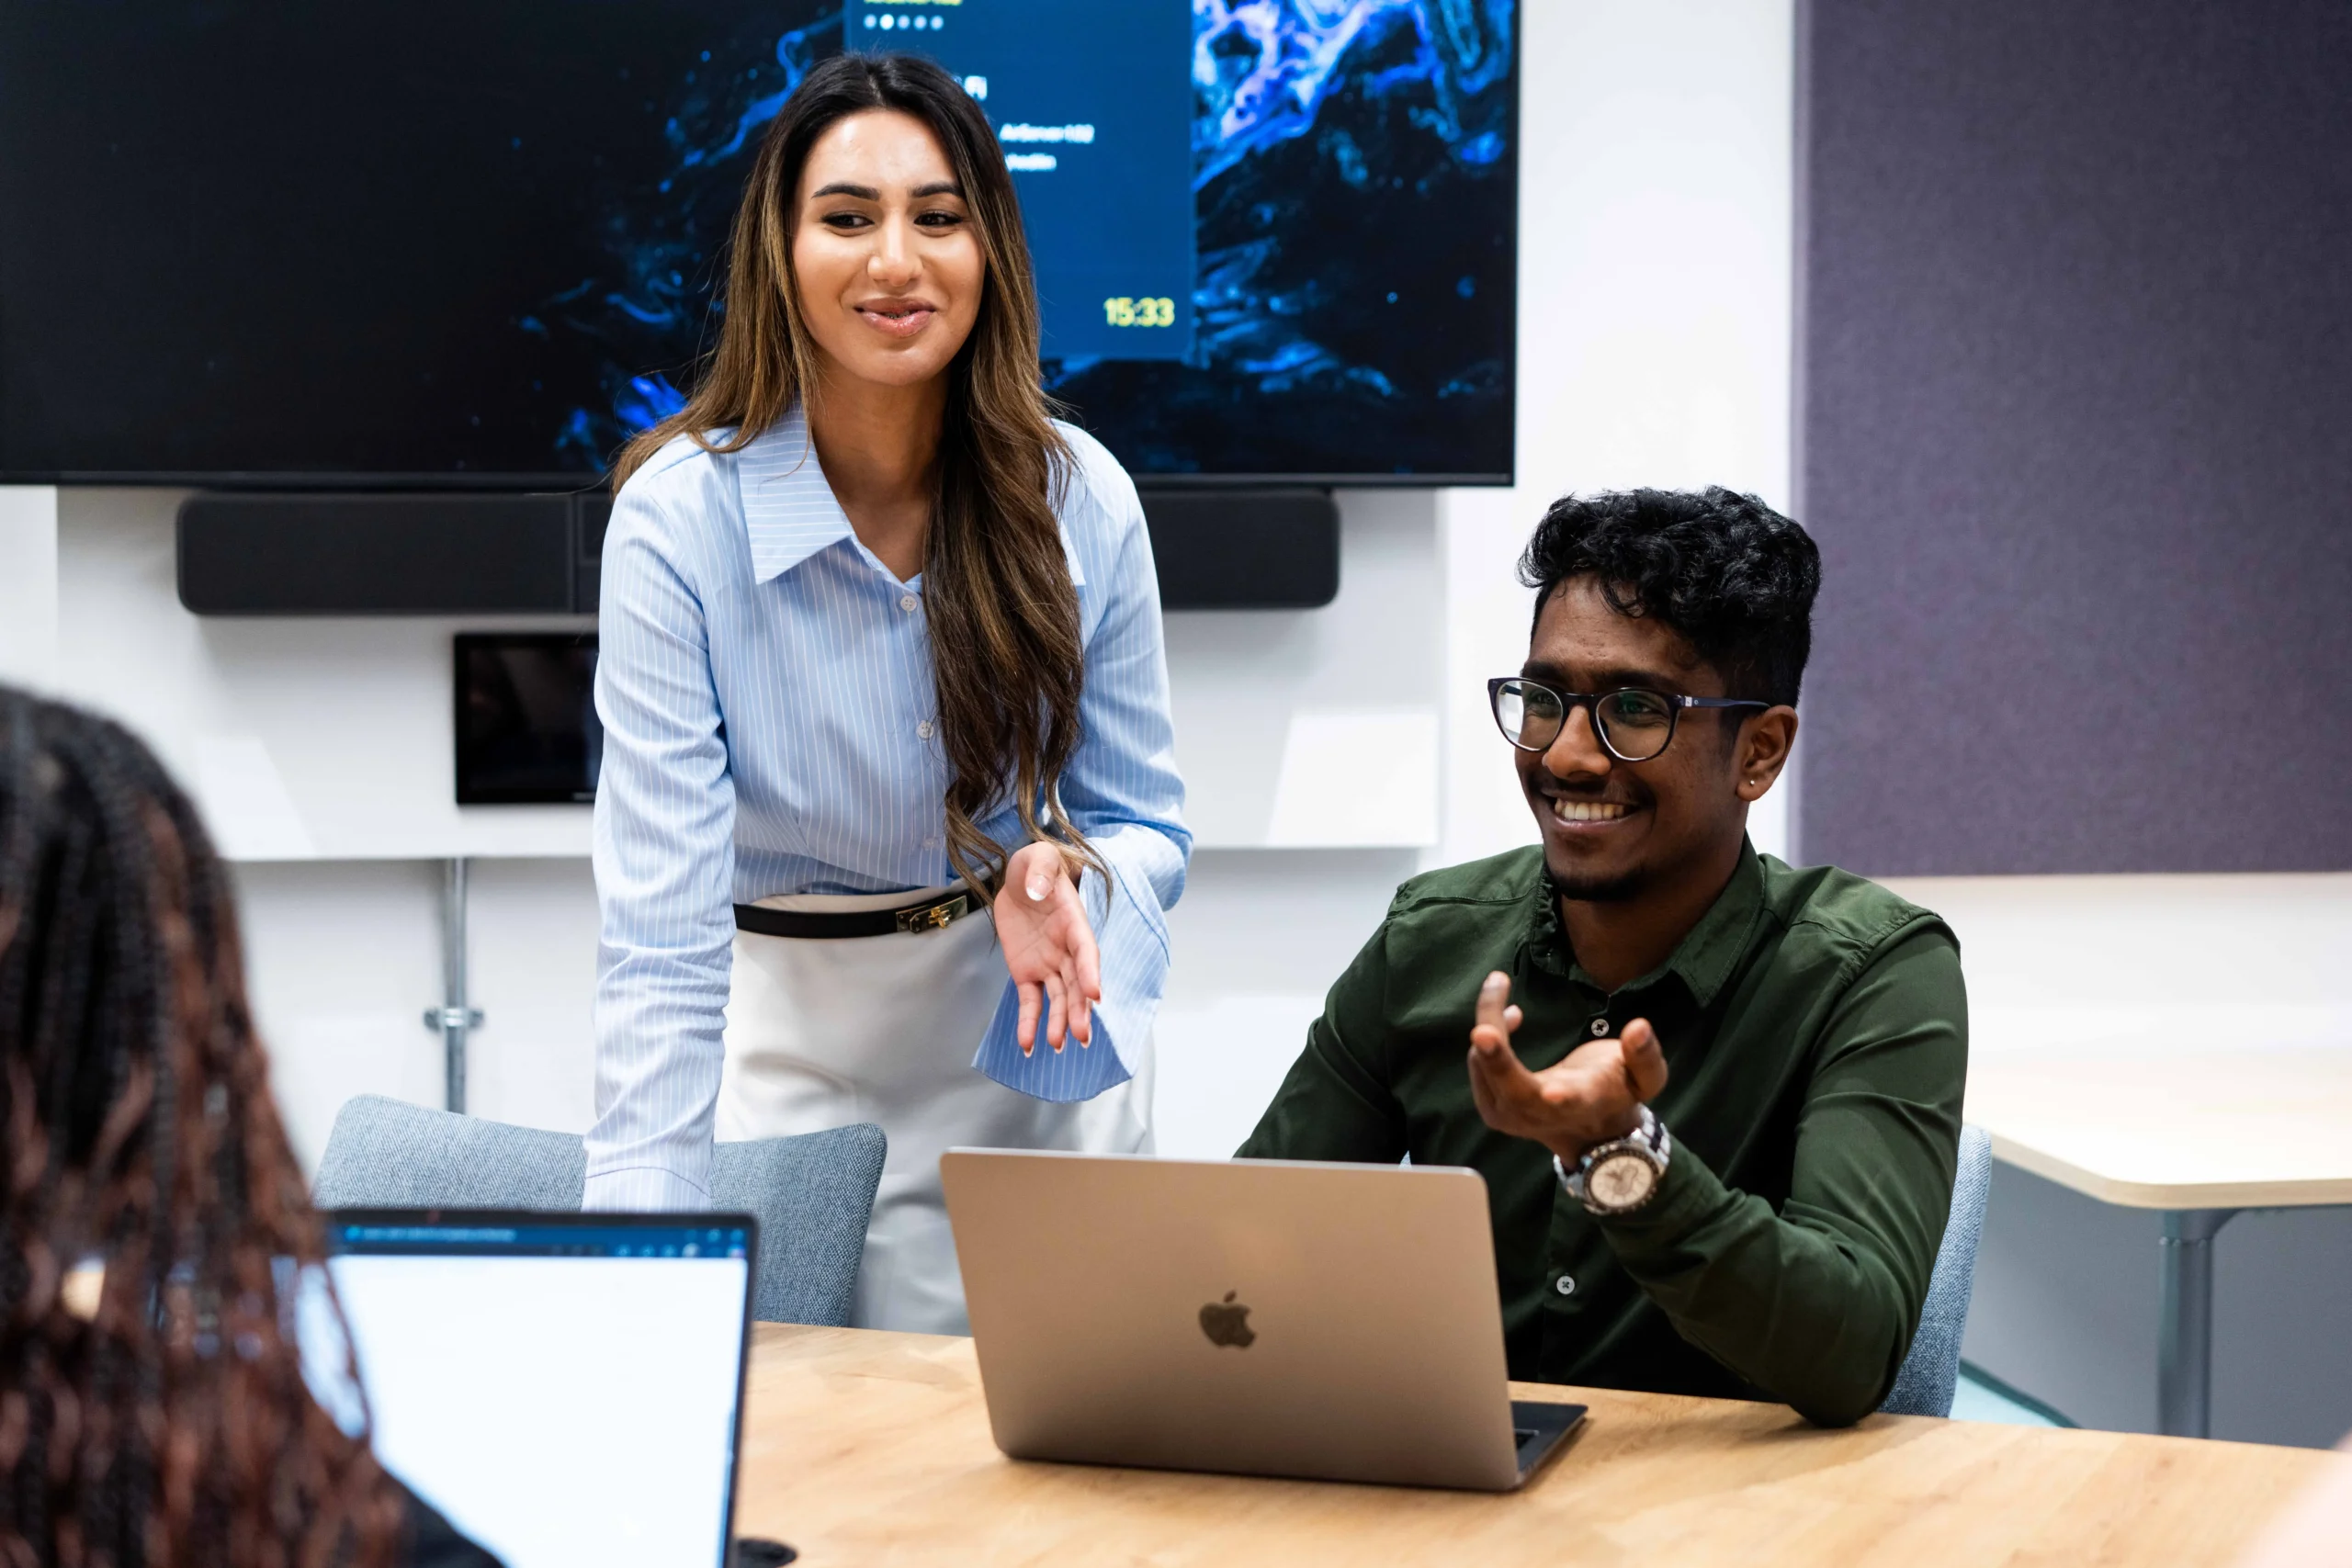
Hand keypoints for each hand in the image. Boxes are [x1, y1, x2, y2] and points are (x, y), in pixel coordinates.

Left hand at [991, 841, 1102, 1055]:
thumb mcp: (1038, 857)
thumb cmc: (1036, 867)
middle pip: (1076, 983)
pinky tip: (1027, 1046)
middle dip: (1079, 1009)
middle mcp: (1066, 949)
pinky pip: (1030, 1001)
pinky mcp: (1027, 973)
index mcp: (1074, 923)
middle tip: (1081, 1035)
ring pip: (1057, 998)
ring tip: (1056, 1045)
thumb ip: (1040, 868)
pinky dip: (1029, 1023)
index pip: (1086, 950)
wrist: (1019, 880)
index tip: (1095, 994)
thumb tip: (1038, 889)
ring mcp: (1048, 964)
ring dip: (1058, 1022)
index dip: (1091, 972)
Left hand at [1464, 971, 1667, 1165]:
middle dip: (1498, 1062)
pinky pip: (1480, 1067)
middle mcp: (1543, 1115)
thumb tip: (1640, 1027)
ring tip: (1500, 985)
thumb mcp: (1646, 1079)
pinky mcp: (1491, 1108)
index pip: (1574, 1103)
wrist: (1590, 1132)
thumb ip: (1646, 1056)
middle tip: (1483, 1029)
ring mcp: (1511, 1116)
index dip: (1564, 1097)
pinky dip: (1487, 1037)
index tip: (1554, 1092)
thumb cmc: (1617, 1092)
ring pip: (1487, 1072)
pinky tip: (1510, 1015)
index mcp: (1583, 1104)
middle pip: (1515, 1092)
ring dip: (1489, 1024)